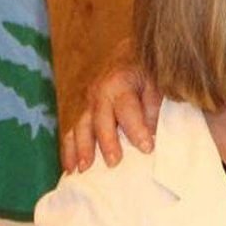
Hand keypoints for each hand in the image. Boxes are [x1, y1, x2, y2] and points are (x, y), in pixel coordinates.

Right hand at [59, 40, 162, 171]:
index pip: (128, 109)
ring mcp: (87, 103)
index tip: (147, 148)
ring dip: (81, 149)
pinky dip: (69, 151)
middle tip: (114, 163)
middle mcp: (99, 93)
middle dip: (107, 142)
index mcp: (120, 83)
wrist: (127, 56)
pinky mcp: (82, 112)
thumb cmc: (146, 73)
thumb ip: (152, 108)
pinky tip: (70, 169)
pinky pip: (72, 132)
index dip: (137, 129)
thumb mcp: (155, 84)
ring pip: (81, 127)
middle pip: (100, 120)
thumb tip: (152, 134)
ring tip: (84, 170)